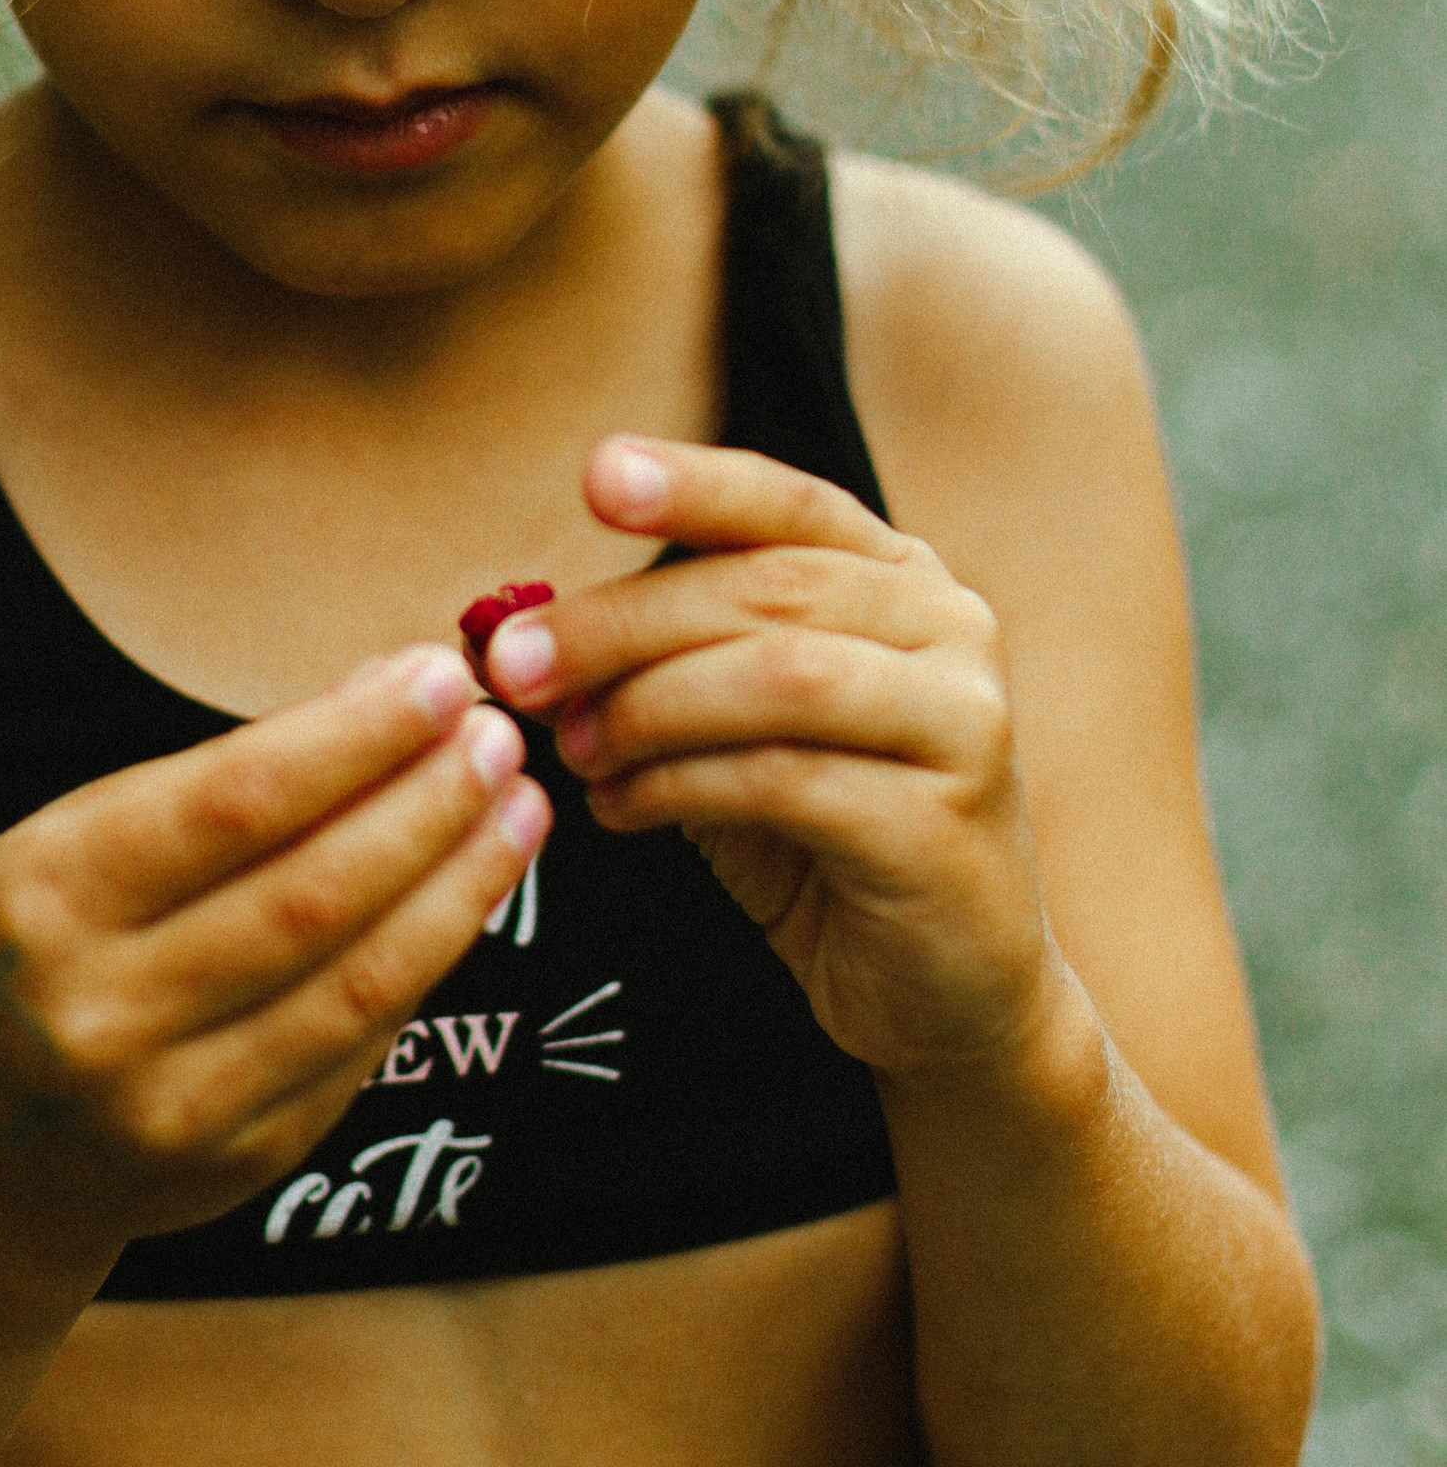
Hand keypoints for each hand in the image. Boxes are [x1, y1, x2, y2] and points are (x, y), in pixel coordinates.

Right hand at [0, 652, 549, 1259]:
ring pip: (359, 983)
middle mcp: (104, 1012)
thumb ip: (220, 783)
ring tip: (520, 810)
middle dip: (427, 806)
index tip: (437, 676)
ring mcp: (174, 1106)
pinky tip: (466, 895)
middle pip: (313, 896)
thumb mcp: (73, 841)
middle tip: (498, 737)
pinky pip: (361, 1047)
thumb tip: (390, 690)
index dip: (354, 738)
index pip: (235, 803)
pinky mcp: (242, 1164)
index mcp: (48, 898)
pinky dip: (426, 961)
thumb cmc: (36, 946)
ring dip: (459, 887)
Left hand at [480, 438, 1055, 1080]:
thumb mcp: (730, 731)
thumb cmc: (822, 838)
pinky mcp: (943, 822)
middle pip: (764, 590)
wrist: (944, 991)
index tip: (597, 475)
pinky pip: (787, 779)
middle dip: (622, 621)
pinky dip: (680, 785)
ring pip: (779, 677)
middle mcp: (949, 628)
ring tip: (571, 748)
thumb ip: (650, 668)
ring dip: (647, 706)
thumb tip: (506, 630)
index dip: (694, 483)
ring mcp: (961, 721)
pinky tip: (618, 808)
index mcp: (899, 579)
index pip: (788, 504)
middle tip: (516, 663)